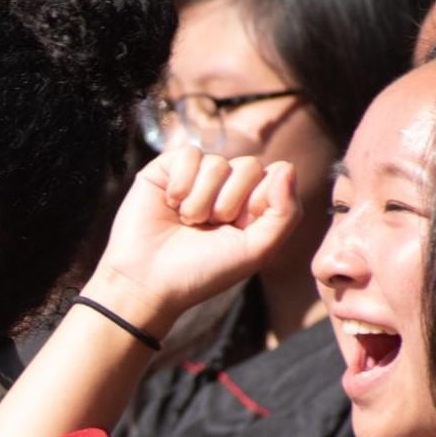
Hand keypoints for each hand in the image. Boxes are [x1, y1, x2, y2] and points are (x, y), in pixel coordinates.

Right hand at [85, 148, 299, 336]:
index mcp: (251, 205)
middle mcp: (225, 187)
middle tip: (209, 227)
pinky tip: (170, 204)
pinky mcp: (166, 169)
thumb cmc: (202, 272)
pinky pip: (189, 154)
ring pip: (217, 162)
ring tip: (186, 221)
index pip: (275, 175)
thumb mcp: (257, 250)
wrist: (148, 282)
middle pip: (249, 165)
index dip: (260, 200)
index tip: (239, 227)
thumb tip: (287, 167)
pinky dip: (181, 183)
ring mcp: (196, 177)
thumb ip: (285, 212)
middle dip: (229, 202)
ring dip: (201, 200)